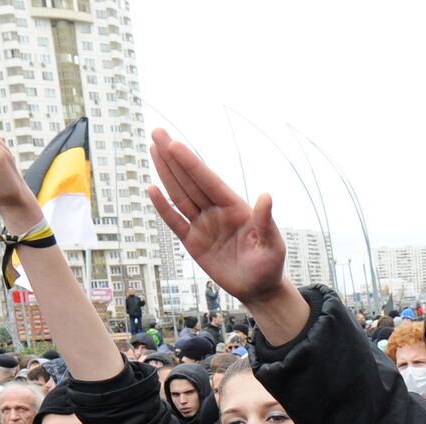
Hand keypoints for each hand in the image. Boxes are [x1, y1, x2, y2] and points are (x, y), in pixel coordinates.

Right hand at [147, 130, 291, 307]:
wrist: (258, 289)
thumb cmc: (269, 266)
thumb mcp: (273, 245)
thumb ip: (266, 222)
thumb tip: (266, 196)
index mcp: (235, 208)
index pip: (209, 181)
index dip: (191, 164)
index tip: (175, 145)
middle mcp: (216, 211)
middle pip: (190, 181)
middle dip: (173, 157)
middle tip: (157, 132)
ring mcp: (203, 225)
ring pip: (180, 195)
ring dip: (166, 173)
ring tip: (153, 149)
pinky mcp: (193, 242)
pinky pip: (175, 222)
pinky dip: (163, 207)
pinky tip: (152, 189)